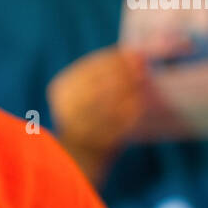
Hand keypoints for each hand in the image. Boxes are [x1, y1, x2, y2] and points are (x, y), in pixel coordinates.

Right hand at [47, 47, 147, 180]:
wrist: (78, 154)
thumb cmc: (88, 113)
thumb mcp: (87, 89)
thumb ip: (107, 70)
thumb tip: (135, 53)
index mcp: (61, 90)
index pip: (90, 68)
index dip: (114, 60)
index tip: (135, 54)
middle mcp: (66, 108)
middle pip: (100, 84)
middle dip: (125, 74)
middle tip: (144, 68)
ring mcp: (80, 127)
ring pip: (110, 103)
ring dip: (131, 90)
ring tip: (146, 83)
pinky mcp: (97, 142)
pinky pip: (118, 123)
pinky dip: (132, 111)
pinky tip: (142, 104)